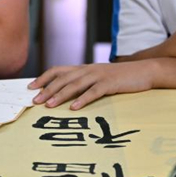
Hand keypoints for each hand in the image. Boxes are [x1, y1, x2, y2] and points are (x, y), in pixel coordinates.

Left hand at [28, 62, 154, 109]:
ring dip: (60, 95)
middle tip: (35, 101)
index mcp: (84, 68)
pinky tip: (74, 108)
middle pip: (63, 78)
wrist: (145, 71)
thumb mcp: (99, 78)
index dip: (44, 78)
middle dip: (47, 90)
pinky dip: (83, 100)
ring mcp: (99, 75)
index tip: (31, 87)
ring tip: (48, 105)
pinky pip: (94, 92)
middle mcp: (88, 70)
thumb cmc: (120, 78)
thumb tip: (67, 94)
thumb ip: (84, 83)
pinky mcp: (110, 83)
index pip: (58, 70)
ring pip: (75, 85)